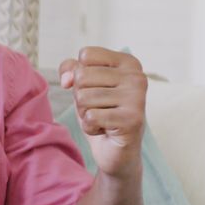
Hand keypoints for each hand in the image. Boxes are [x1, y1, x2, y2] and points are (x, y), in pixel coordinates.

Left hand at [59, 47, 146, 178]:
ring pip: (83, 97)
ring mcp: (137, 98)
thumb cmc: (100, 111)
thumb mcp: (83, 85)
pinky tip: (105, 129)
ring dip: (85, 113)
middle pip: (82, 76)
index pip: (86, 55)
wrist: (115, 149)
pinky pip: (90, 117)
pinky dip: (90, 127)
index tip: (95, 88)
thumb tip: (67, 79)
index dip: (79, 74)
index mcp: (128, 62)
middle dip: (81, 97)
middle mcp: (137, 77)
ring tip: (102, 118)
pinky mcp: (132, 120)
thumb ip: (71, 70)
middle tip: (98, 108)